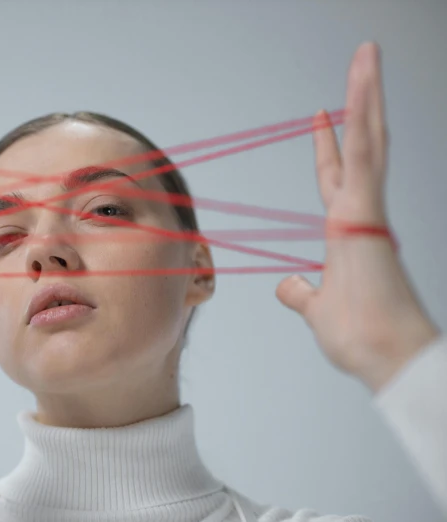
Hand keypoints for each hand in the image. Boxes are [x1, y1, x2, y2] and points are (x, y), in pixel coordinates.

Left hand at [276, 42, 438, 392]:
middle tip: (362, 63)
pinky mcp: (367, 215)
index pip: (336, 176)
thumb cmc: (359, 336)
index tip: (324, 116)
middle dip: (358, 104)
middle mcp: (360, 214)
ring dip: (366, 96)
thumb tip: (287, 285)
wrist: (382, 357)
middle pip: (359, 147)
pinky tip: (363, 86)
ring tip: (367, 55)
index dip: (330, 145)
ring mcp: (366, 211)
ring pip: (367, 140)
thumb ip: (302, 292)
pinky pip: (363, 159)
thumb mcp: (316, 307)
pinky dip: (362, 123)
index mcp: (347, 232)